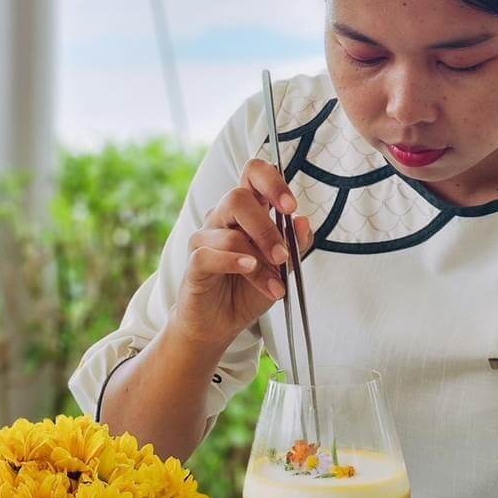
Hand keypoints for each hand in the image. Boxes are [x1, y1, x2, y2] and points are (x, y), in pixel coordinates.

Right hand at [173, 158, 312, 350]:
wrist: (223, 323)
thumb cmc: (249, 289)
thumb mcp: (283, 268)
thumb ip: (295, 244)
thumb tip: (303, 221)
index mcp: (246, 210)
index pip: (253, 173)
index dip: (272, 182)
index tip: (290, 206)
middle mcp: (223, 217)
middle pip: (238, 196)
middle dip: (267, 228)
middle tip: (283, 255)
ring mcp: (205, 237)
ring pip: (231, 233)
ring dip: (260, 261)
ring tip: (275, 284)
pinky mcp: (194, 262)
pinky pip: (210, 254)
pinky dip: (235, 262)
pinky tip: (250, 270)